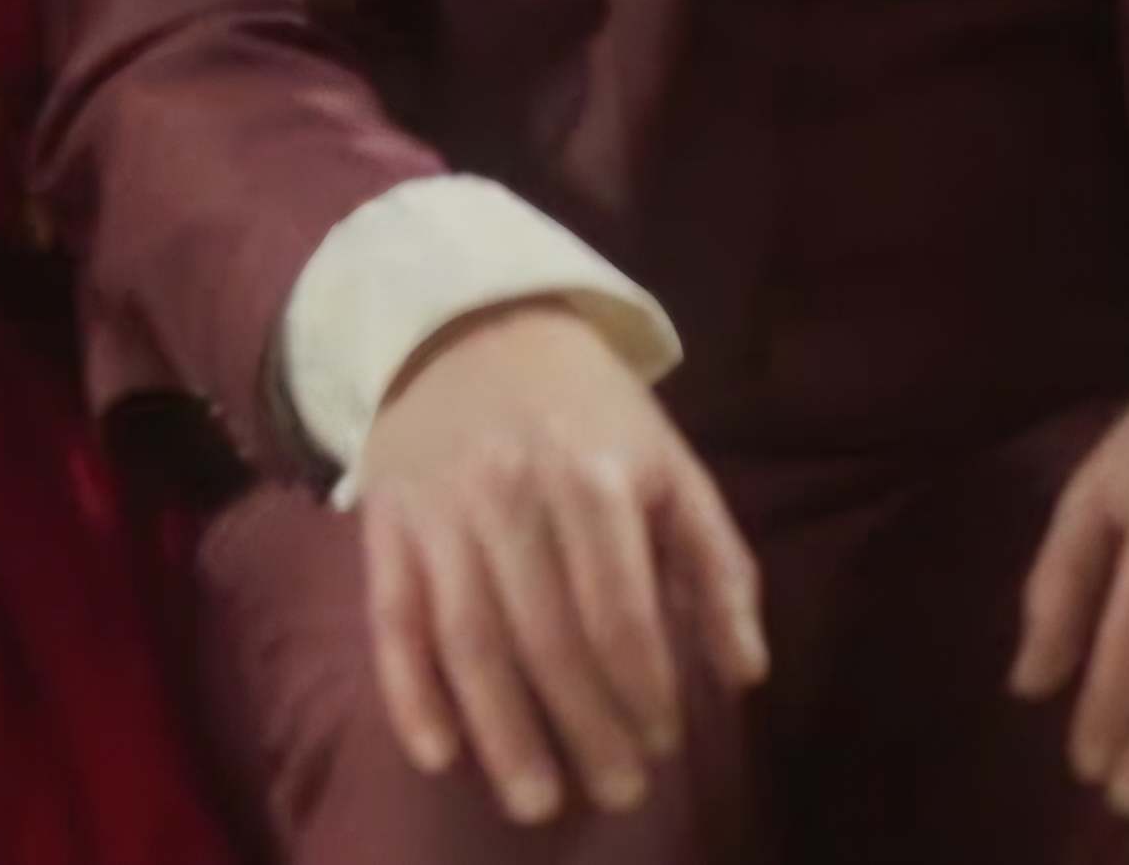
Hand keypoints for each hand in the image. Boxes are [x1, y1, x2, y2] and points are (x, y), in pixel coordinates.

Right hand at [344, 299, 764, 827]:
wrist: (464, 326)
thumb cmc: (588, 411)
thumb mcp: (671, 464)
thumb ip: (718, 566)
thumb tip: (743, 673)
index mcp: (593, 477)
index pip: (619, 612)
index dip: (643, 691)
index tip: (663, 745)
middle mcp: (511, 496)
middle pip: (546, 638)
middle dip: (585, 728)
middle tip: (617, 793)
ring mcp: (440, 513)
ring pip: (468, 640)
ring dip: (502, 731)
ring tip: (537, 801)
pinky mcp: (385, 524)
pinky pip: (392, 618)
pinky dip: (407, 690)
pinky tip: (436, 752)